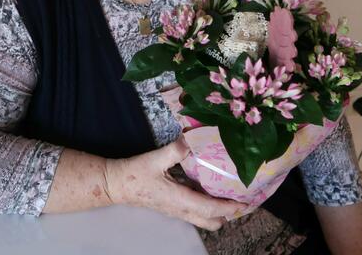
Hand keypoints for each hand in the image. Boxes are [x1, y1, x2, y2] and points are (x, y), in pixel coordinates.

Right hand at [104, 137, 240, 229]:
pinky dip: (206, 205)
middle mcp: (180, 209)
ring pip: (203, 219)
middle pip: (211, 222)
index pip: (210, 209)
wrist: (116, 184)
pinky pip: (195, 212)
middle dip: (228, 214)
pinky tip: (207, 187)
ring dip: (218, 211)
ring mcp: (176, 211)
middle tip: (239, 198)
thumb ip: (175, 150)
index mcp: (179, 199)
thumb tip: (192, 139)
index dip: (228, 207)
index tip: (244, 202)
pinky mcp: (172, 207)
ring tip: (227, 193)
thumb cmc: (134, 174)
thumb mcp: (155, 158)